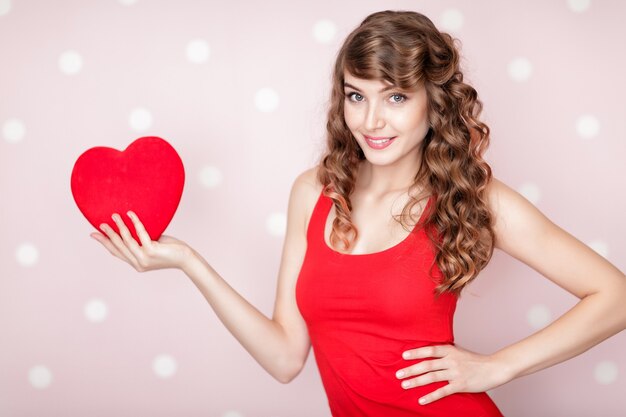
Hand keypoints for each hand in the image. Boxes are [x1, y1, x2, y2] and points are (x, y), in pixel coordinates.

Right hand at [91, 210, 192, 271]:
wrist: (185, 258)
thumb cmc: (171, 250)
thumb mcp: (153, 245)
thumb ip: (142, 240)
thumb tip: (133, 226)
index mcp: (136, 263)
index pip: (116, 252)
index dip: (105, 243)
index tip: (94, 235)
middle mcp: (138, 263)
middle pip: (118, 246)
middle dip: (108, 234)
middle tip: (100, 223)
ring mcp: (144, 258)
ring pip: (126, 240)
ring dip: (119, 227)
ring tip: (114, 216)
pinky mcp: (151, 251)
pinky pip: (140, 234)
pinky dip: (135, 223)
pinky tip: (130, 214)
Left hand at [395, 344, 511, 404]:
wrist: (494, 368)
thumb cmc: (474, 360)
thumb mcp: (459, 351)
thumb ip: (445, 352)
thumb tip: (428, 352)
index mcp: (450, 350)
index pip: (429, 350)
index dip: (416, 353)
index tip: (403, 355)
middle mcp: (451, 360)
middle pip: (427, 364)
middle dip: (411, 369)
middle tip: (398, 374)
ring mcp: (456, 373)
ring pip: (432, 377)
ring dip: (416, 381)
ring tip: (405, 385)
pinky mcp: (460, 385)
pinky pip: (442, 391)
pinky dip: (431, 396)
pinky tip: (421, 400)